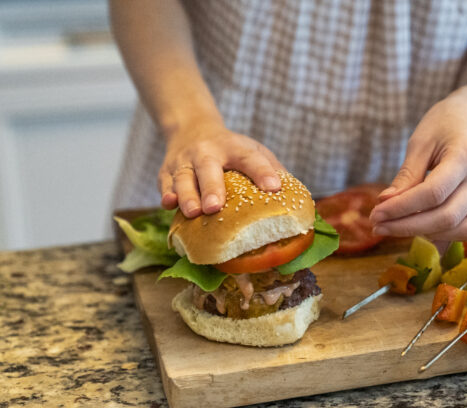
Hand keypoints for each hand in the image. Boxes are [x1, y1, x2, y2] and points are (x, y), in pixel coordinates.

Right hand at [158, 118, 283, 217]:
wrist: (190, 129)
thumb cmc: (230, 150)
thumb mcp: (253, 150)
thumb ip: (271, 168)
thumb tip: (295, 196)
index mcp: (234, 147)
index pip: (250, 158)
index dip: (262, 172)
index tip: (274, 188)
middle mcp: (207, 151)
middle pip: (208, 167)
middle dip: (212, 188)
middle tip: (217, 207)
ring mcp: (184, 161)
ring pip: (183, 177)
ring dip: (187, 195)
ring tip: (194, 213)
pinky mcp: (165, 171)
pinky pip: (164, 183)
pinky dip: (166, 194)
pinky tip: (169, 205)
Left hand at [369, 84, 466, 240]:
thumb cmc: (444, 123)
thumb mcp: (420, 141)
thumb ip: (406, 175)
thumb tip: (385, 203)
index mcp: (466, 155)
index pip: (433, 193)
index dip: (402, 208)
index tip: (375, 214)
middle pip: (448, 216)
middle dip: (409, 227)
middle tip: (378, 226)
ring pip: (463, 229)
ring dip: (427, 234)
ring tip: (396, 227)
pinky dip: (443, 234)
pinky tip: (418, 229)